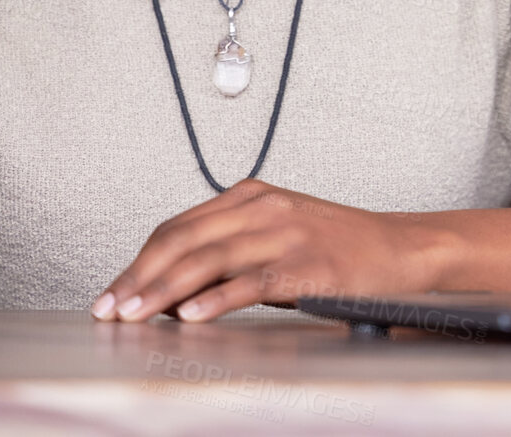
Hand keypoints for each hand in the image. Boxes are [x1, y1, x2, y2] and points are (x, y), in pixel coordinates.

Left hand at [92, 179, 448, 322]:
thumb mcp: (276, 231)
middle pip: (184, 240)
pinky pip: (252, 282)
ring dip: (164, 290)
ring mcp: (286, 233)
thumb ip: (229, 245)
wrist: (399, 250)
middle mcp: (263, 208)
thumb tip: (169, 283)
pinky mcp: (308, 264)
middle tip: (111, 308)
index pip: (177, 227)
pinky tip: (192, 315)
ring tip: (136, 314)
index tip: (112, 291)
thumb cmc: (337, 247)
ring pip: (210, 259)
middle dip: (140, 277)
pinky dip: (217, 298)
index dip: (139, 261)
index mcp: (250, 196)